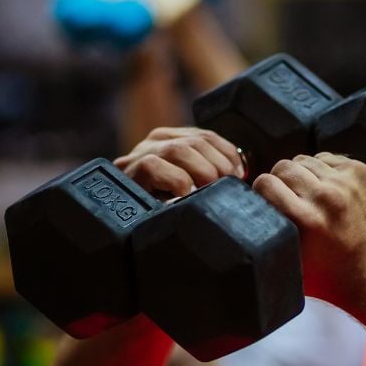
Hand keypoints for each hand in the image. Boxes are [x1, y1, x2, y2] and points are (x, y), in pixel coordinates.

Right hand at [114, 127, 243, 197]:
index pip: (208, 136)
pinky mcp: (128, 169)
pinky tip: (184, 197)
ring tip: (209, 192)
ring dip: (202, 172)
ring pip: (179, 150)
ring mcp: (140, 152)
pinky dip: (176, 182)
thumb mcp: (190, 185)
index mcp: (173, 138)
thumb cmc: (164, 208)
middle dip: (218, 165)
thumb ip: (208, 172)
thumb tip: (241, 172)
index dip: (228, 154)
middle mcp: (156, 140)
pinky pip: (155, 167)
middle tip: (227, 187)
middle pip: (197, 141)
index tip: (239, 175)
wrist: (124, 229)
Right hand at [252, 153, 365, 307]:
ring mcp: (346, 182)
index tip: (266, 201)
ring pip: (303, 159)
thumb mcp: (290, 258)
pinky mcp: (359, 171)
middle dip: (279, 181)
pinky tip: (325, 189)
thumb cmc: (326, 269)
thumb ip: (267, 233)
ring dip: (301, 174)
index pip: (265, 183)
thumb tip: (237, 213)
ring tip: (307, 195)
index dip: (262, 192)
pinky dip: (320, 170)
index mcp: (306, 219)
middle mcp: (327, 197)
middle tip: (287, 198)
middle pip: (282, 166)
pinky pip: (324, 157)